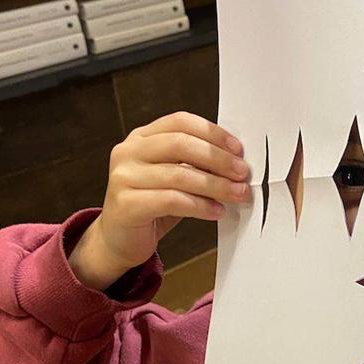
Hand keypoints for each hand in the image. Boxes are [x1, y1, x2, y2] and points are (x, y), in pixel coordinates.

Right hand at [69, 112, 247, 290]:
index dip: (213, 133)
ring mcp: (123, 177)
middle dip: (218, 159)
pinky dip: (199, 206)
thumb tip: (237, 163)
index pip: (181, 122)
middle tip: (243, 173)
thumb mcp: (175, 177)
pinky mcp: (126, 204)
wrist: (120, 240)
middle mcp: (129, 152)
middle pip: (180, 144)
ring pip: (179, 174)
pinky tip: (217, 211)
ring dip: (215, 185)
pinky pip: (171, 201)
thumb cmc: (153, 205)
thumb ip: (196, 164)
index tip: (238, 150)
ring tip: (237, 194)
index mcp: (142, 137)